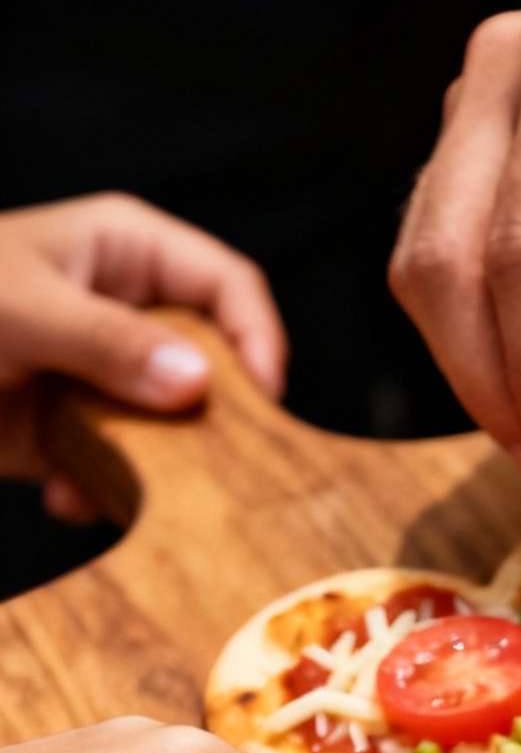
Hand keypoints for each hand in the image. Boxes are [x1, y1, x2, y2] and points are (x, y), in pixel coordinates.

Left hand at [0, 194, 285, 519]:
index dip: (256, 340)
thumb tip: (196, 381)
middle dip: (209, 420)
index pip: (226, 284)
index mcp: (125, 252)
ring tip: (135, 492)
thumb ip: (108, 342)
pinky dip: (100, 495)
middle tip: (216, 466)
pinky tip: (67, 500)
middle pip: (209, 364)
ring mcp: (98, 378)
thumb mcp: (22, 308)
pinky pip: (116, 472)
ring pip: (167, 428)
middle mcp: (122, 313)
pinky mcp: (68, 434)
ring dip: (156, 471)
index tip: (264, 404)